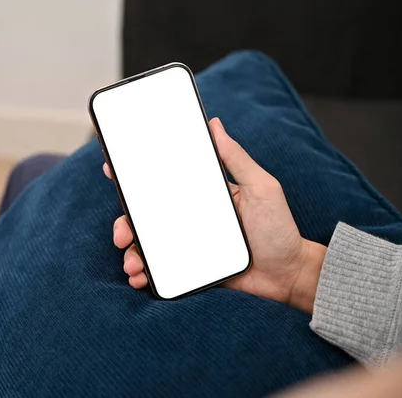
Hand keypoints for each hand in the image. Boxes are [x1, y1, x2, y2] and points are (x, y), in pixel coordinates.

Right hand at [104, 118, 325, 312]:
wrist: (288, 275)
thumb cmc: (279, 228)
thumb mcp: (262, 187)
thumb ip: (237, 159)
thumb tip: (215, 124)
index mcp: (201, 195)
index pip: (163, 182)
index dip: (135, 176)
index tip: (113, 169)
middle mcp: (189, 218)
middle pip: (146, 216)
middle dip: (126, 222)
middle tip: (122, 232)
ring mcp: (187, 244)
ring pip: (148, 244)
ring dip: (132, 252)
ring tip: (133, 263)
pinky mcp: (189, 269)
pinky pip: (160, 270)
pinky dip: (144, 274)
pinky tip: (139, 278)